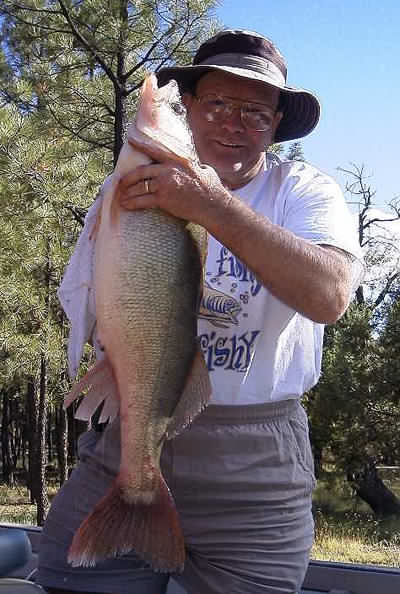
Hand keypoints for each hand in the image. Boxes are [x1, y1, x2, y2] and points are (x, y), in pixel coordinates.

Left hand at [117, 137, 231, 226]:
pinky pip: (142, 201)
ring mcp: (165, 184)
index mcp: (178, 160)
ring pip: (139, 186)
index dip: (140, 144)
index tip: (130, 140)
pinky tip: (126, 205)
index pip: (155, 150)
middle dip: (128, 178)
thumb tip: (194, 165)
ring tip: (121, 197)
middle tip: (120, 182)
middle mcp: (168, 170)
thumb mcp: (203, 169)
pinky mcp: (164, 199)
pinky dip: (132, 203)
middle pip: (141, 171)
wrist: (214, 205)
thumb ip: (193, 165)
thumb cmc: (212, 189)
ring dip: (127, 192)